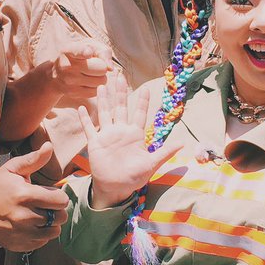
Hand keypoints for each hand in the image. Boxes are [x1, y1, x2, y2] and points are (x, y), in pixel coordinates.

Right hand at [0, 143, 69, 251]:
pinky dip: (41, 234)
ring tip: (39, 215)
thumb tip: (49, 146)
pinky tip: (30, 225)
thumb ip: (33, 159)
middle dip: (55, 209)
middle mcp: (24, 217)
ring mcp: (22, 234)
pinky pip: (43, 242)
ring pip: (54, 231)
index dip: (58, 196)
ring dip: (50, 223)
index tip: (49, 194)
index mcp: (25, 195)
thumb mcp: (12, 169)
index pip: (61, 201)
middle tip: (43, 205)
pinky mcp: (21, 245)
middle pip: (60, 216)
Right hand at [49, 40, 111, 99]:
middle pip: (101, 69)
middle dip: (102, 68)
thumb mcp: (89, 46)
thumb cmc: (79, 55)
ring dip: (100, 78)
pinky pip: (95, 92)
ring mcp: (68, 80)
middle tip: (95, 66)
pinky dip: (95, 88)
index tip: (88, 53)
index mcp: (69, 50)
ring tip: (90, 73)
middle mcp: (66, 65)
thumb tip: (110, 68)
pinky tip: (87, 82)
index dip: (84, 51)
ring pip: (100, 81)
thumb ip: (103, 51)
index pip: (78, 50)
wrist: (56, 72)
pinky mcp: (71, 92)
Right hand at [77, 73, 180, 207]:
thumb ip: (164, 152)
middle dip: (120, 92)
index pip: (139, 113)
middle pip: (120, 107)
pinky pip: (89, 128)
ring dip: (103, 100)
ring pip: (105, 113)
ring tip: (101, 86)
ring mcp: (107, 136)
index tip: (145, 87)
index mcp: (134, 135)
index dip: (142, 101)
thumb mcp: (151, 164)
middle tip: (119, 76)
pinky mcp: (95, 143)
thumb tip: (182, 143)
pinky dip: (85, 119)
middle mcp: (121, 131)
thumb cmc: (134, 177)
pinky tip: (81, 107)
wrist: (115, 187)